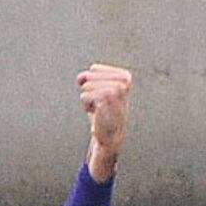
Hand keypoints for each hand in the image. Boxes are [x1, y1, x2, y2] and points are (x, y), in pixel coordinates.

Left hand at [79, 64, 132, 180]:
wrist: (111, 135)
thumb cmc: (105, 112)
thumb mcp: (95, 91)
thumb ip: (87, 78)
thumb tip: (81, 77)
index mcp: (124, 76)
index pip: (94, 69)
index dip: (93, 84)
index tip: (102, 96)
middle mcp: (123, 81)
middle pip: (89, 76)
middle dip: (89, 91)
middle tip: (100, 104)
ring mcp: (116, 89)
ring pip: (86, 86)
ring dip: (88, 100)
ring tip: (99, 109)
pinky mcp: (107, 99)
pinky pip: (85, 96)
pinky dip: (86, 106)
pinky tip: (97, 113)